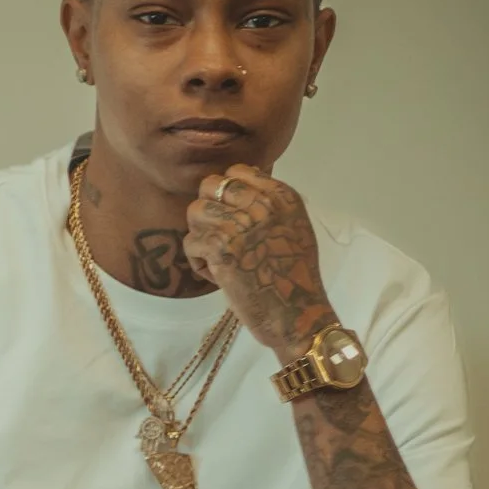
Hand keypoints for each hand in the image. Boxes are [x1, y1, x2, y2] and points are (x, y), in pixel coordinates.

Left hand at [182, 162, 332, 356]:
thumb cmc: (294, 279)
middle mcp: (261, 203)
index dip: (226, 195)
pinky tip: (217, 275)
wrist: (297, 316)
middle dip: (209, 211)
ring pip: (195, 211)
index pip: (237, 172)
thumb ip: (270, 204)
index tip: (232, 218)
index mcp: (282, 196)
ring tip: (216, 256)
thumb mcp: (295, 227)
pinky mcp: (220, 248)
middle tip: (219, 238)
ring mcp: (240, 224)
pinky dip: (198, 262)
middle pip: (210, 186)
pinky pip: (190, 242)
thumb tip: (237, 184)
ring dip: (200, 235)